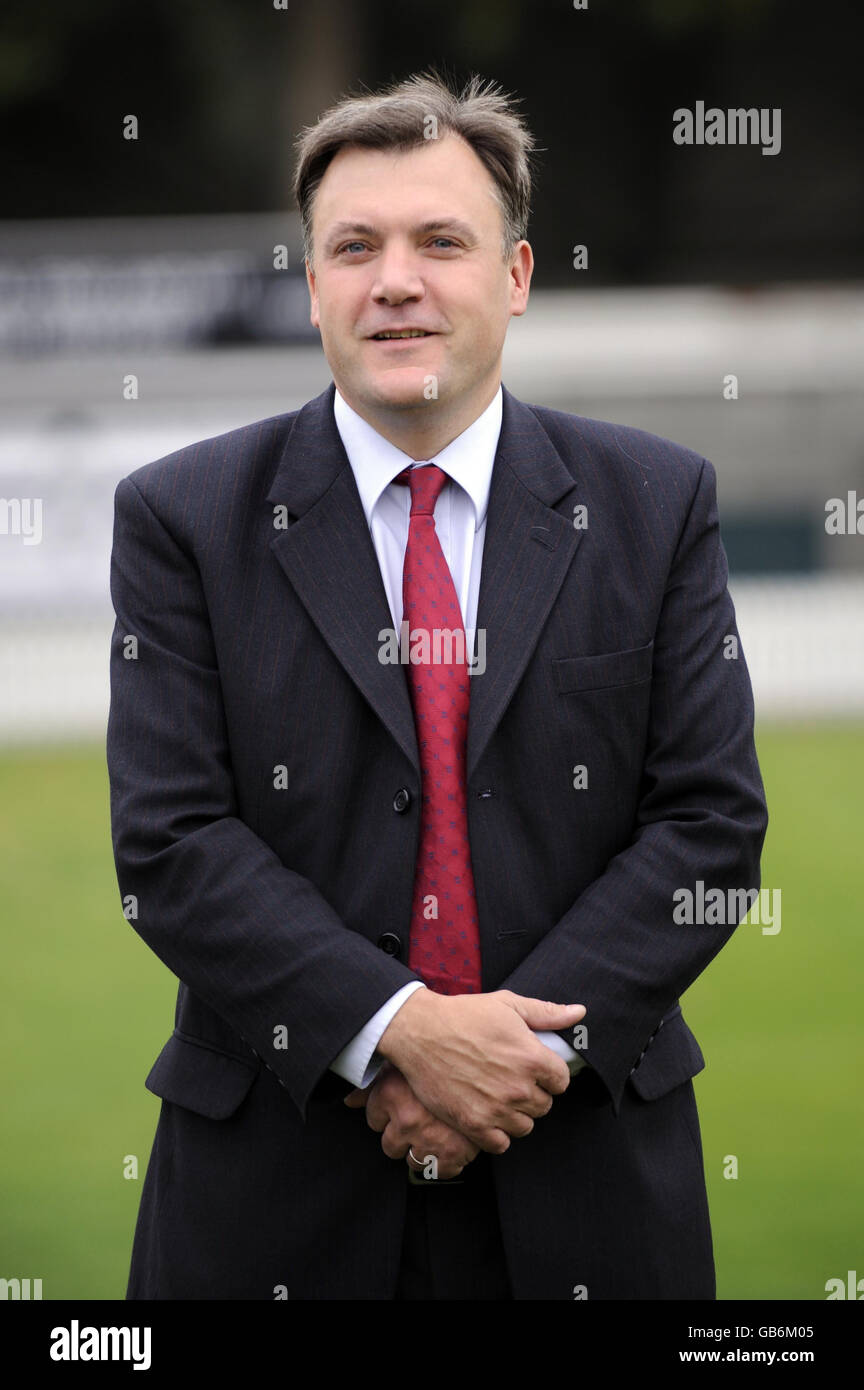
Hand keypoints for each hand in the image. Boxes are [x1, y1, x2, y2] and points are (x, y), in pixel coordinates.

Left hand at [344, 1062, 478, 1179]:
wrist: (482, 1061)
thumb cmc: (441, 1056)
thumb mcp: (403, 1062)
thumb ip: (372, 1084)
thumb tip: (350, 1101)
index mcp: (391, 1093)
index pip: (373, 1119)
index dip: (386, 1112)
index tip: (402, 1103)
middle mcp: (407, 1119)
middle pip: (390, 1146)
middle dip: (401, 1135)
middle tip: (418, 1118)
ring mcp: (430, 1138)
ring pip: (412, 1161)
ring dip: (422, 1149)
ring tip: (434, 1130)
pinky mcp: (454, 1153)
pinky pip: (442, 1171)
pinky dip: (446, 1161)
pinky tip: (450, 1142)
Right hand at [376, 989, 586, 1154]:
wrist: (419, 1031)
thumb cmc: (464, 1015)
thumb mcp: (508, 1004)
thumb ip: (547, 1012)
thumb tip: (579, 1012)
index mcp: (532, 1058)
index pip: (562, 1081)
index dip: (549, 1074)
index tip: (534, 1069)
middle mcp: (518, 1087)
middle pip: (544, 1105)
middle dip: (533, 1093)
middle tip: (511, 1079)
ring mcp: (496, 1109)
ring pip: (525, 1126)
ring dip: (516, 1115)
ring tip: (498, 1097)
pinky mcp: (473, 1124)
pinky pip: (501, 1144)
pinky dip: (497, 1133)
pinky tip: (486, 1114)